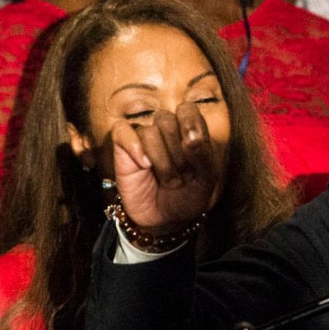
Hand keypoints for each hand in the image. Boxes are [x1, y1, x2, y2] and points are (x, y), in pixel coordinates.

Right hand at [110, 102, 218, 231]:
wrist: (166, 219)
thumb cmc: (188, 195)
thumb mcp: (207, 178)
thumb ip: (204, 155)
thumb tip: (191, 138)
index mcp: (188, 130)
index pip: (187, 110)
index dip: (190, 124)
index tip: (194, 146)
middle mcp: (165, 130)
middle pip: (167, 120)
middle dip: (177, 152)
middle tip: (183, 175)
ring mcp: (143, 138)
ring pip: (149, 132)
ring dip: (162, 161)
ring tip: (170, 180)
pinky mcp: (123, 148)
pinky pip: (122, 132)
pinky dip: (133, 147)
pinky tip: (145, 165)